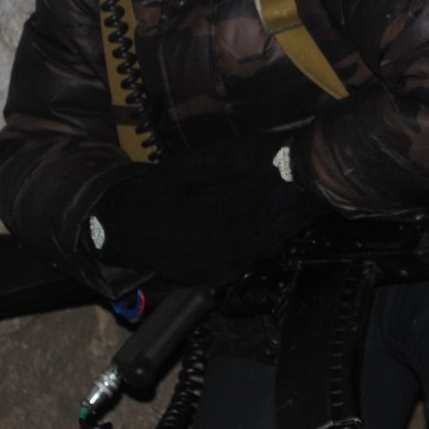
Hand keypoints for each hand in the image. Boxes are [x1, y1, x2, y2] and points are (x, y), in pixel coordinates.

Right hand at [90, 134, 327, 283]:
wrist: (123, 235)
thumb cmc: (151, 196)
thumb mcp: (175, 171)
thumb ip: (215, 163)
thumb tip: (251, 152)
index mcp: (205, 217)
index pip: (251, 193)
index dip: (271, 175)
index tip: (286, 158)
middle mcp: (216, 246)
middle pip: (264, 218)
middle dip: (286, 195)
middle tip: (305, 175)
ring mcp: (219, 266)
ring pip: (266, 240)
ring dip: (289, 217)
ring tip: (305, 195)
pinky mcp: (220, 276)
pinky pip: (255, 255)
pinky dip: (275, 237)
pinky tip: (287, 220)